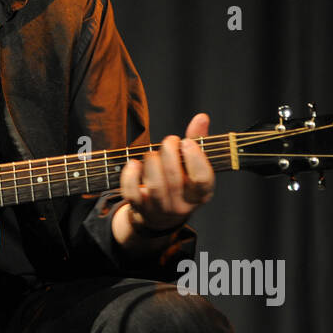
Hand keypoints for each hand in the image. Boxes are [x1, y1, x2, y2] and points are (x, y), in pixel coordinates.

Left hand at [118, 113, 214, 235]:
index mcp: (201, 194)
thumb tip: (201, 117)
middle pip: (175, 180)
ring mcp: (160, 210)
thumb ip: (197, 141)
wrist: (159, 215)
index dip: (195, 159)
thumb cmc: (179, 181)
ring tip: (152, 153)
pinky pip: (133, 194)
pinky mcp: (140, 210)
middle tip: (169, 141)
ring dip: (151, 163)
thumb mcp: (191, 165)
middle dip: (169, 153)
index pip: (203, 180)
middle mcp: (183, 206)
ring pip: (155, 187)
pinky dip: (130, 176)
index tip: (186, 142)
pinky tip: (133, 163)